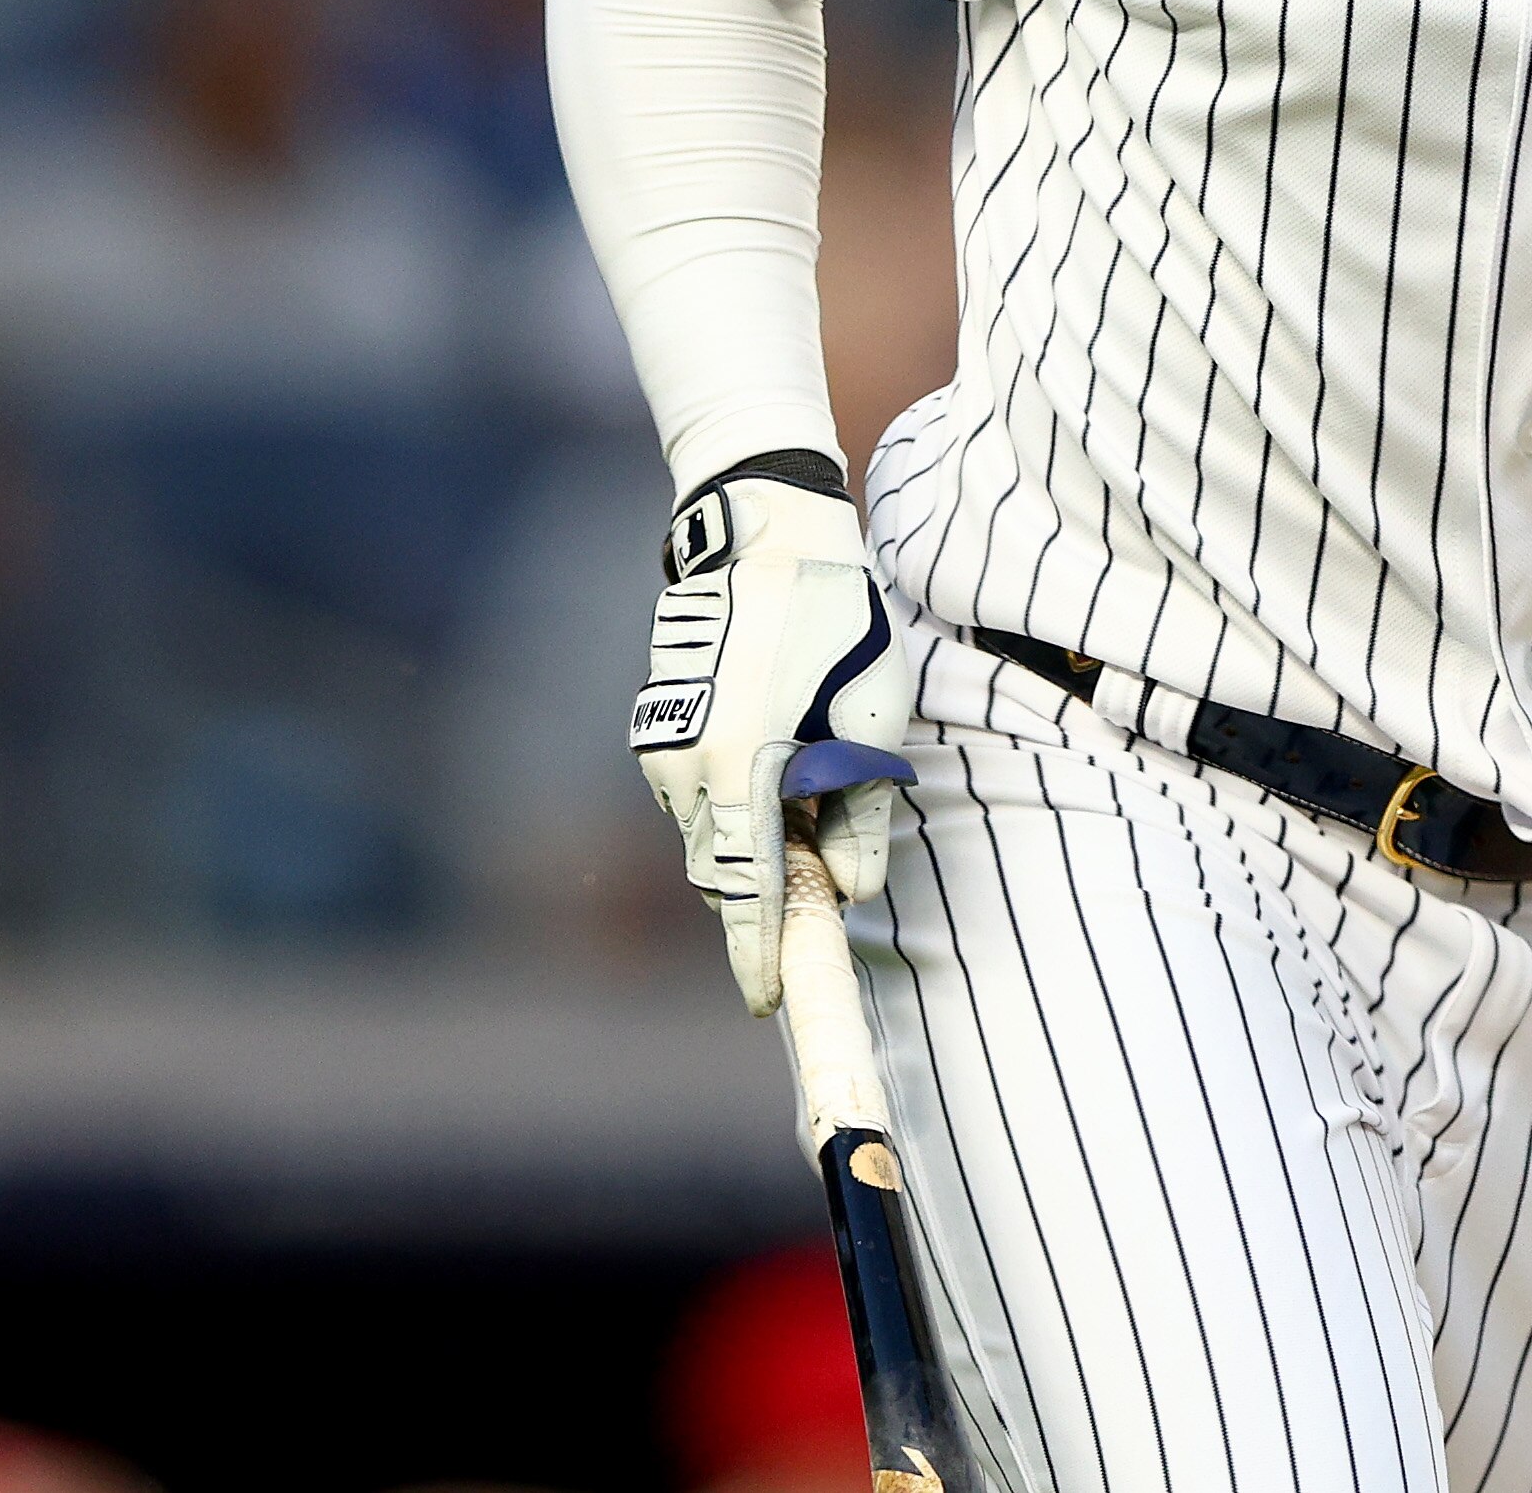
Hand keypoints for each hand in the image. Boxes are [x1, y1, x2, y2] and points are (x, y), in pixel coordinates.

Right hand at [631, 455, 914, 1014]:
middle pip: (721, 871)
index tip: (768, 1004)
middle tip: (813, 915)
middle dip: (761, 902)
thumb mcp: (875, 713)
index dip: (757, 953)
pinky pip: (696, 790)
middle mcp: (685, 762)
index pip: (745, 889)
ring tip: (809, 807)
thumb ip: (860, 810)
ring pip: (707, 831)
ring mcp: (661, 742)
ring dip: (750, 844)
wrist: (759, 527)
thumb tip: (849, 892)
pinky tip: (778, 761)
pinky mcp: (656, 721)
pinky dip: (733, 803)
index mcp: (740, 763)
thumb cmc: (833, 614)